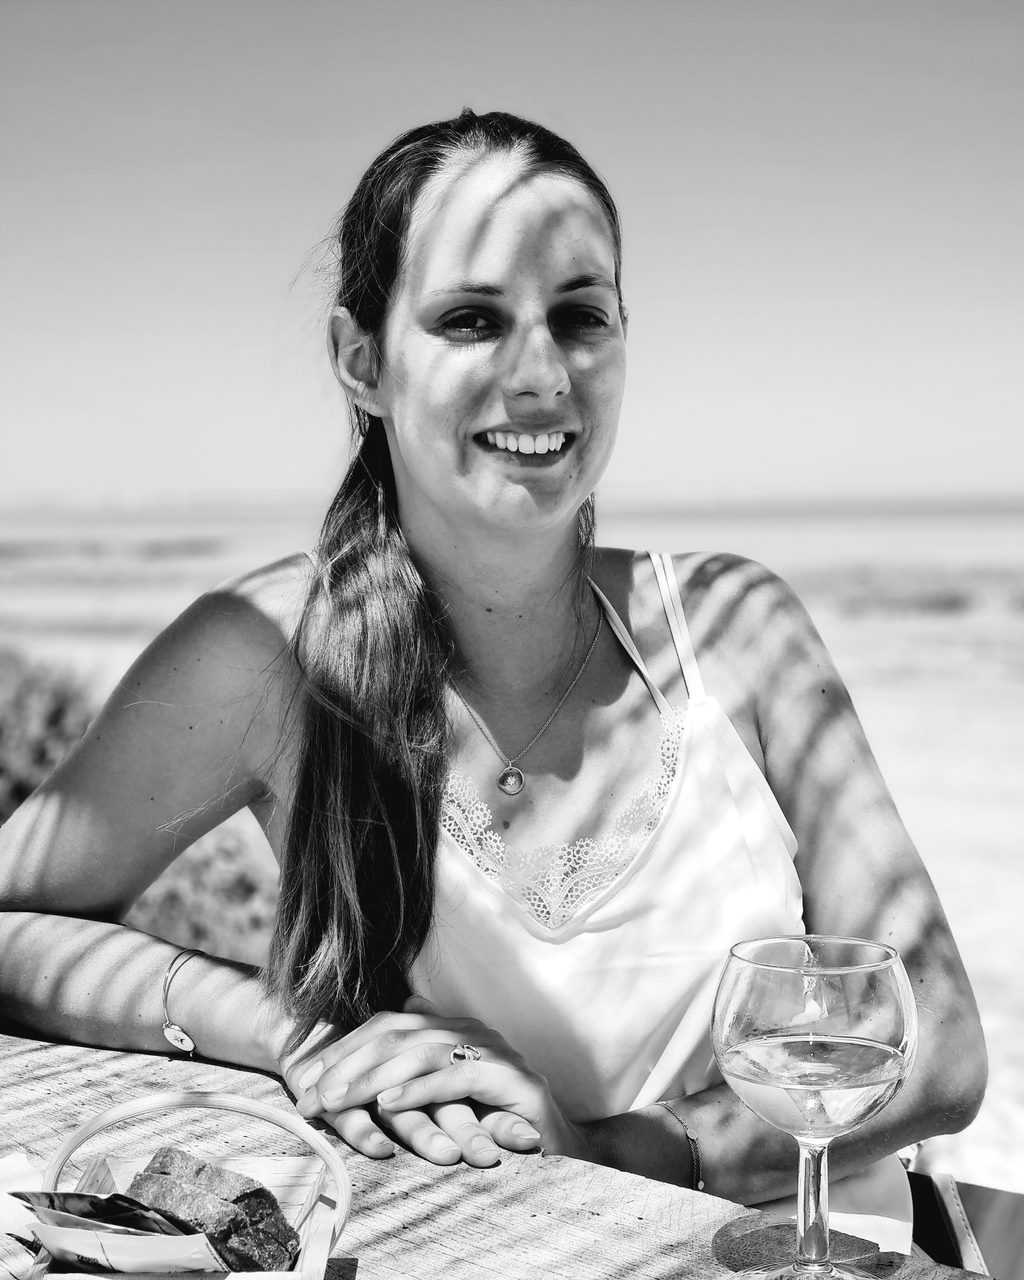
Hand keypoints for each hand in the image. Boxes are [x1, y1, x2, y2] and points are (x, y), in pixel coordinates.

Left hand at [290, 997, 583, 1163]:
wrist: (564, 1145)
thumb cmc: (502, 1119)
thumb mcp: (454, 1087)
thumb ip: (428, 1052)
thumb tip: (407, 1005)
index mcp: (454, 1029)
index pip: (390, 1026)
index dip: (346, 1049)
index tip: (306, 1080)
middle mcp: (472, 1032)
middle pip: (399, 1034)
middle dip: (348, 1064)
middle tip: (311, 1094)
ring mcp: (493, 1052)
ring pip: (421, 1053)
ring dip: (373, 1078)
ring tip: (338, 1099)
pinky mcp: (511, 1080)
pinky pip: (456, 1079)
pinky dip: (418, 1090)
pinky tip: (387, 1105)